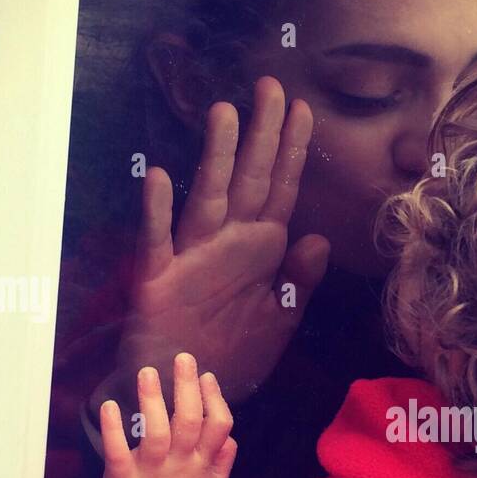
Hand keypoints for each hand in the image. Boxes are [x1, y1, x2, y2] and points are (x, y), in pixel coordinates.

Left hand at [99, 353, 236, 477]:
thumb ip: (224, 460)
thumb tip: (230, 435)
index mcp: (204, 465)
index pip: (219, 426)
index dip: (214, 399)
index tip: (206, 377)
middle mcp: (181, 464)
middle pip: (189, 421)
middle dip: (187, 387)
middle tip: (182, 358)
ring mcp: (152, 471)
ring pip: (156, 432)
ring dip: (152, 400)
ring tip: (148, 372)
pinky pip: (118, 451)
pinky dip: (113, 429)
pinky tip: (110, 406)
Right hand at [110, 77, 330, 411]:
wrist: (187, 392)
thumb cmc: (231, 355)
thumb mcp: (277, 322)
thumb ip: (298, 283)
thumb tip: (319, 239)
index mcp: (259, 251)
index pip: (281, 190)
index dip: (292, 151)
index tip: (303, 108)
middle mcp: (228, 243)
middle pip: (249, 179)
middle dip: (262, 134)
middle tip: (272, 85)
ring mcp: (192, 256)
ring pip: (207, 196)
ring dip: (216, 156)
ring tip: (224, 113)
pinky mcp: (158, 278)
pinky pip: (158, 240)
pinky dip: (157, 212)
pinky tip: (159, 178)